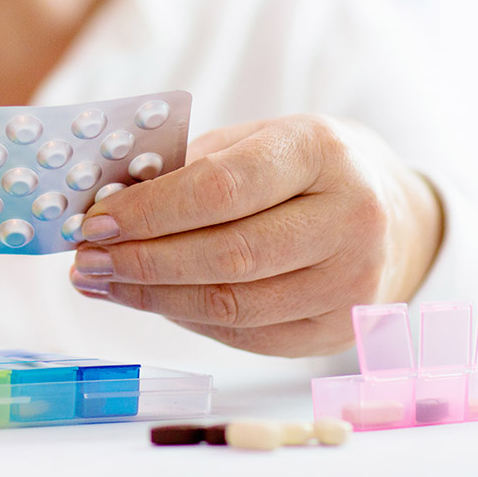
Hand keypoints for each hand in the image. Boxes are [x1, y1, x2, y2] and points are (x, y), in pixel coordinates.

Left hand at [68, 114, 443, 356]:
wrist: (393, 212)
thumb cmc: (301, 168)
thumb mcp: (254, 140)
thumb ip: (186, 167)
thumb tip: (106, 205)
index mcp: (321, 152)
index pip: (221, 188)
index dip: (150, 211)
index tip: (94, 221)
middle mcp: (351, 219)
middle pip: (226, 255)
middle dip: (141, 261)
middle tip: (84, 260)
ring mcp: (352, 282)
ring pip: (232, 306)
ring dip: (152, 298)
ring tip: (101, 282)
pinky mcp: (340, 329)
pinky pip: (246, 336)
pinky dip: (186, 320)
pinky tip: (146, 300)